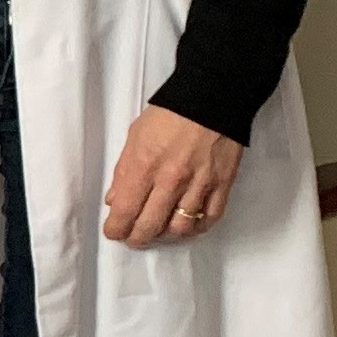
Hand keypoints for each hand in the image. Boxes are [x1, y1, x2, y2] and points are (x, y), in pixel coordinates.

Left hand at [103, 105, 243, 246]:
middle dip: (137, 238)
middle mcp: (171, 180)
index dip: (116, 229)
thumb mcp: (135, 136)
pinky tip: (187, 224)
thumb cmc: (169, 114)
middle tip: (133, 238)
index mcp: (144, 165)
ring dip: (166, 235)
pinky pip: (209, 218)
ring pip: (180, 228)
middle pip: (150, 226)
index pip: (125, 211)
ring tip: (159, 230)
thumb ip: (123, 171)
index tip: (114, 232)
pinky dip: (196, 227)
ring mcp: (199, 184)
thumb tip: (115, 200)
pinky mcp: (222, 185)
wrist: (212, 97)